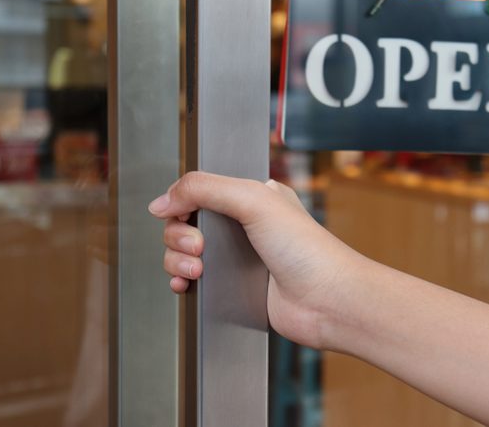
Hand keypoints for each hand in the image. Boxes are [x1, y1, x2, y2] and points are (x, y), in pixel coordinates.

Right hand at [148, 171, 362, 348]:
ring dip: (178, 259)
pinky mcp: (233, 287)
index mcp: (252, 196)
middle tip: (197, 247)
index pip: (200, 189)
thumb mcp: (253, 200)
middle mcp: (243, 225)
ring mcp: (237, 257)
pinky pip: (193, 280)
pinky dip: (181, 280)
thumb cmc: (307, 250)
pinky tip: (185, 283)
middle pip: (186, 221)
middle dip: (179, 234)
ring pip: (184, 252)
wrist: (327, 301)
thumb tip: (162, 200)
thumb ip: (204, 189)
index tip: (175, 212)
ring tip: (197, 269)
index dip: (182, 200)